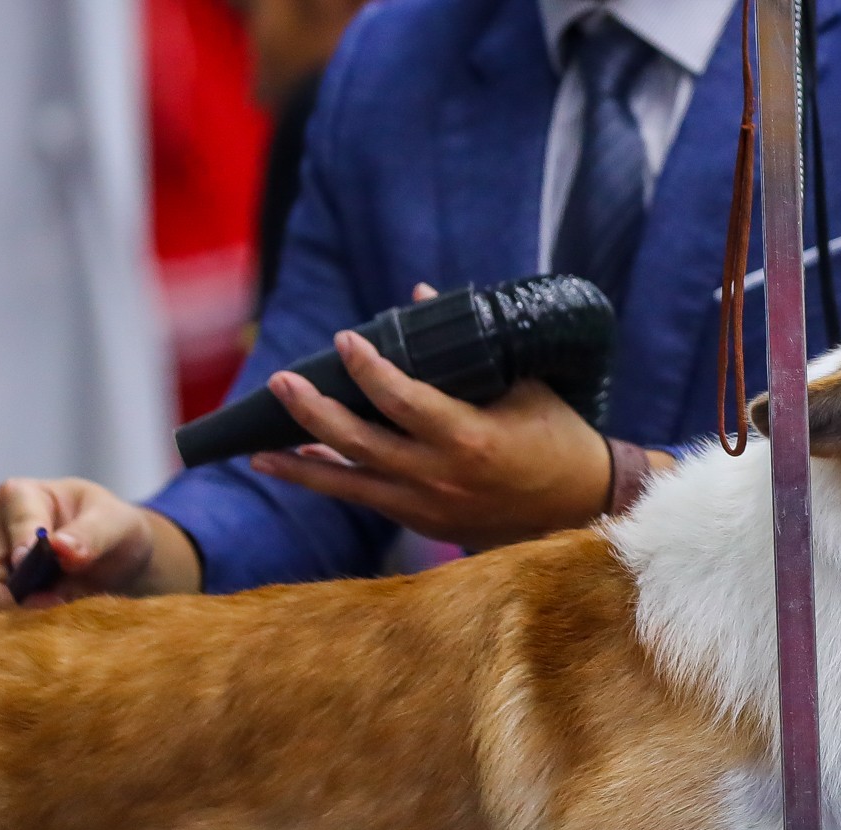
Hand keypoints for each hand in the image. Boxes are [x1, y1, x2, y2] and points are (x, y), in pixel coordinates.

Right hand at [0, 478, 201, 614]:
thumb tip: (59, 549)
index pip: (12, 537)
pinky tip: (56, 625)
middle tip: (60, 615)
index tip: (56, 594)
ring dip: (23, 620)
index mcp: (18, 496)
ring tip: (64, 617)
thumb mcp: (116, 522)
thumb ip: (91, 534)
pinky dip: (26, 626)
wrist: (121, 552)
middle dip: (18, 608)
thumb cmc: (115, 527)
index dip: (29, 570)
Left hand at [249, 283, 615, 549]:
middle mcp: (440, 477)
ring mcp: (429, 505)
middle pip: (358, 443)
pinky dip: (332, 481)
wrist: (582, 506)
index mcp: (469, 438)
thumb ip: (465, 348)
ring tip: (258, 450)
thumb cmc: (557, 437)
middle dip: (313, 411)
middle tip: (284, 381)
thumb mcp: (522, 385)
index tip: (345, 340)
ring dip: (301, 464)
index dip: (366, 367)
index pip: (401, 398)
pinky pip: (366, 499)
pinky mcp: (425, 523)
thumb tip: (418, 296)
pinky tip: (301, 464)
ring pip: (349, 484)